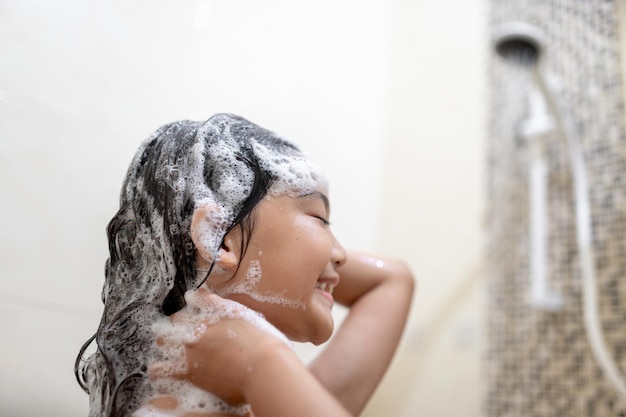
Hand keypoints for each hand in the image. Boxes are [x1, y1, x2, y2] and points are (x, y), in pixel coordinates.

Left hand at [150, 288, 292, 405]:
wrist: (264, 367)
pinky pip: (160, 369)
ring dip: (166, 343)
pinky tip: (159, 371)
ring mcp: (190, 347)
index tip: (194, 308)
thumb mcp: (248, 317)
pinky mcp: (187, 370)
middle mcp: (199, 325)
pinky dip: (158, 370)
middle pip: (176, 319)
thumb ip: (225, 307)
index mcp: (215, 310)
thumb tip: (206, 296)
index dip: (194, 303)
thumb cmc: (264, 344)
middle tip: (181, 331)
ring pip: (163, 340)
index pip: (195, 299)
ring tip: (168, 348)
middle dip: (176, 324)